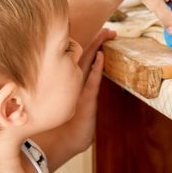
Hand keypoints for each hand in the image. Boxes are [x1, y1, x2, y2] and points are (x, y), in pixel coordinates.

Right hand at [72, 28, 114, 146]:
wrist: (63, 143)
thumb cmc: (71, 125)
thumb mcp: (79, 107)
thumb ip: (84, 94)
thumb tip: (90, 84)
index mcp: (74, 81)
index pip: (85, 59)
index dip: (95, 46)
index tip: (105, 34)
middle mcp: (73, 81)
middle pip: (86, 56)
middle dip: (98, 41)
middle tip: (109, 29)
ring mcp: (77, 89)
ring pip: (87, 63)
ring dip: (97, 48)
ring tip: (106, 34)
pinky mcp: (84, 101)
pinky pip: (92, 81)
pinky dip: (97, 68)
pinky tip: (102, 56)